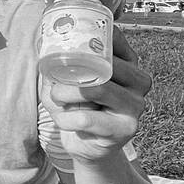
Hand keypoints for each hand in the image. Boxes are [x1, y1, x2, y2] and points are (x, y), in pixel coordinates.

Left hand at [41, 27, 150, 163]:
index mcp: (128, 63)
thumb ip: (57, 64)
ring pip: (97, 89)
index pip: (114, 39)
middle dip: (71, 72)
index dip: (88, 36)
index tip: (64, 42)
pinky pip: (86, 118)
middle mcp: (139, 81)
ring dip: (66, 94)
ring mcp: (136, 106)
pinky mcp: (125, 129)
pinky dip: (66, 119)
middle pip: (104, 64)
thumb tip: (44, 41)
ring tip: (56, 98)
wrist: (86, 147)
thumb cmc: (76, 108)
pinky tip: (64, 121)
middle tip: (54, 82)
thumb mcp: (64, 83)